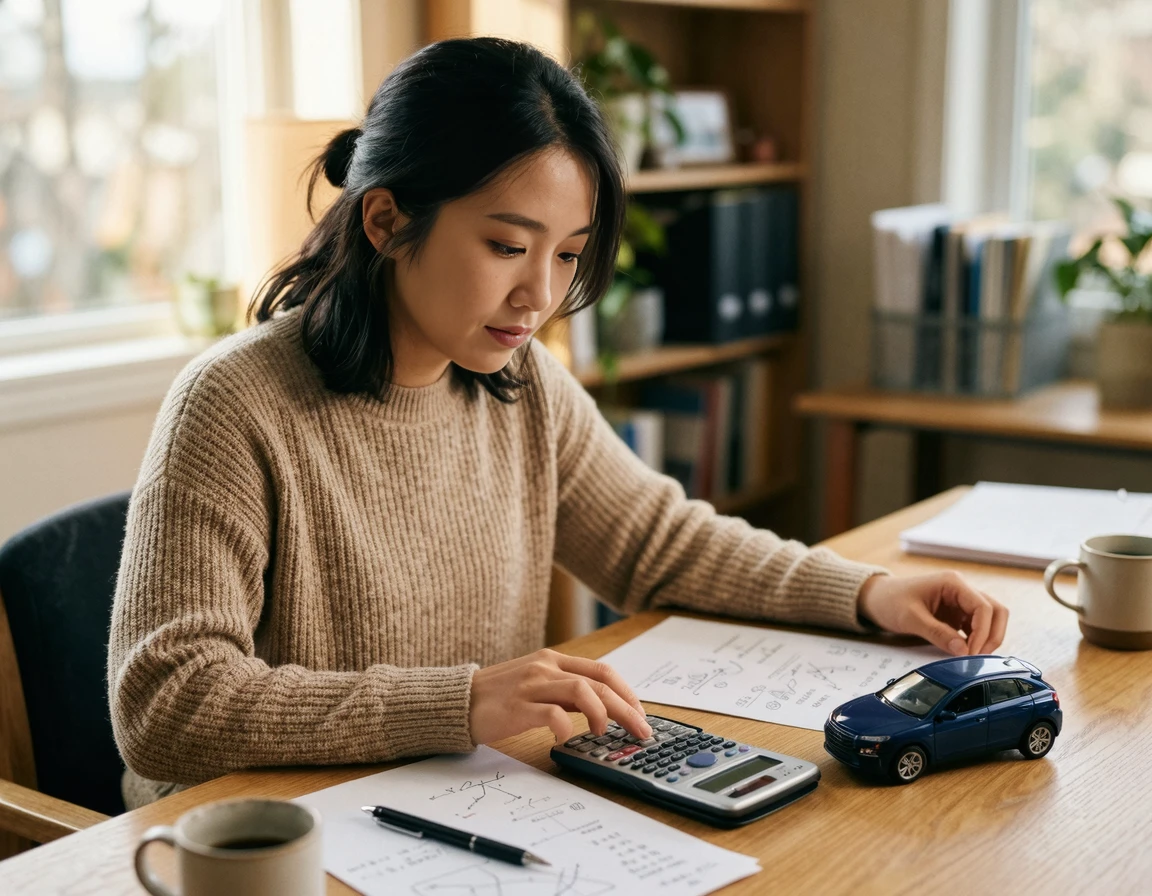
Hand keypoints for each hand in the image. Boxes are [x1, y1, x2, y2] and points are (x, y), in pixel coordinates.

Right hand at [469, 648, 652, 745]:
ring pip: (582, 692)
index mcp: (553, 660)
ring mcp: (532, 686)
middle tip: (641, 730)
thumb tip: (601, 708)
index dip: (627, 692)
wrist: (458, 701)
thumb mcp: (536, 684)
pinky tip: (565, 738)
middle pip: (599, 683)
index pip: (601, 671)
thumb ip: (566, 691)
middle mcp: (545, 668)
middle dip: (627, 708)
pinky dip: (566, 727)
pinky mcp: (518, 707)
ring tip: (603, 733)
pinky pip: (552, 714)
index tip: (640, 713)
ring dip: (602, 714)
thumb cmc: (499, 696)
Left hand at [857, 571, 1008, 655]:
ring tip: (972, 656)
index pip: (983, 607)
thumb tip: (963, 651)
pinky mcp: (957, 614)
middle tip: (977, 656)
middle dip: (992, 635)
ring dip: (987, 638)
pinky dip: (976, 640)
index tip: (971, 653)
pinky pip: (977, 626)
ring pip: (991, 619)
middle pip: (995, 611)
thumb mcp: (911, 618)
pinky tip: (965, 652)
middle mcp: (961, 590)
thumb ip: (937, 633)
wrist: (876, 598)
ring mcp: (961, 602)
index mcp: (953, 583)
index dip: (983, 632)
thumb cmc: (890, 601)